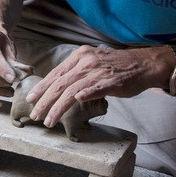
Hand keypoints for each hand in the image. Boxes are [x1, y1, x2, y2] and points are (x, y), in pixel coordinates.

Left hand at [25, 46, 164, 126]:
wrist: (144, 64)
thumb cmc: (117, 67)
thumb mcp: (93, 63)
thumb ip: (76, 72)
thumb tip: (57, 87)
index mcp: (80, 56)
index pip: (56, 73)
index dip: (42, 87)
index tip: (30, 99)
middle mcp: (86, 61)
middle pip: (59, 83)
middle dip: (44, 100)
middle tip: (34, 114)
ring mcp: (98, 71)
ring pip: (71, 90)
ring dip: (57, 107)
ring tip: (48, 120)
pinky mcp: (110, 81)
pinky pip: (94, 88)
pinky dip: (84, 94)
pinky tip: (75, 103)